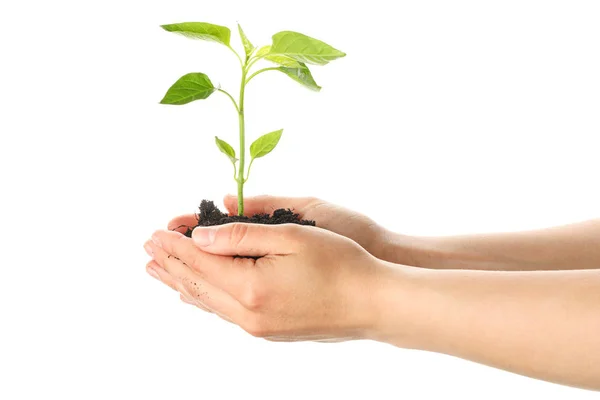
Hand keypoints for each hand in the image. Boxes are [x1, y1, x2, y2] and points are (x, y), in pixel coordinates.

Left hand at [144, 223, 386, 341]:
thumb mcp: (291, 236)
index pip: (199, 262)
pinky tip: (194, 295)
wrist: (373, 305)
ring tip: (158, 271)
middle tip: (147, 248)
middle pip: (196, 284)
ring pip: (207, 302)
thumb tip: (200, 237)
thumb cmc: (340, 264)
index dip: (175, 244)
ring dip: (181, 283)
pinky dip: (203, 298)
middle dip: (170, 263)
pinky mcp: (268, 331)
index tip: (155, 231)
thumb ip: (242, 235)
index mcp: (250, 287)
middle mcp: (247, 313)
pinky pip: (224, 313)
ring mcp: (257, 327)